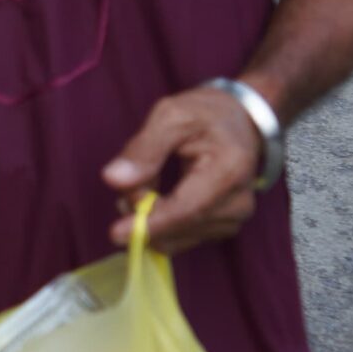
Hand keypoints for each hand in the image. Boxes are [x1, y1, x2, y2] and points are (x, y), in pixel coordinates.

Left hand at [101, 86, 265, 252]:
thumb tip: (113, 179)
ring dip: (151, 216)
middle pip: (179, 223)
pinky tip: (156, 198)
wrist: (239, 121)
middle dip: (143, 210)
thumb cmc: (204, 115)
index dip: (151, 223)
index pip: (187, 208)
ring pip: (177, 235)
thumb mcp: (171, 116)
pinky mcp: (225, 226)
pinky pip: (182, 236)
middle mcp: (239, 202)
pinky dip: (162, 222)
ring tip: (145, 182)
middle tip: (127, 182)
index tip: (116, 234)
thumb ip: (143, 149)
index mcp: (229, 170)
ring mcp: (234, 218)